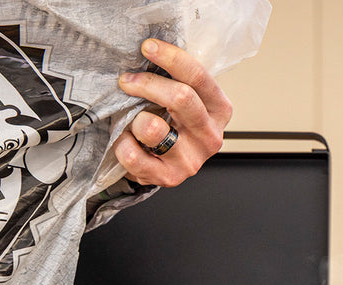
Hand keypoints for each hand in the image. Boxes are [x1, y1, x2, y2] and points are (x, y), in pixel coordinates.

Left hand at [114, 38, 232, 186]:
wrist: (167, 164)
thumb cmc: (174, 124)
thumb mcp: (185, 100)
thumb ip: (178, 80)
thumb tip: (151, 50)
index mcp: (219, 110)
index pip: (198, 77)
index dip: (170, 58)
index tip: (147, 47)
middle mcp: (210, 136)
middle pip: (180, 98)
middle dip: (147, 84)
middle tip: (127, 80)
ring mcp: (190, 161)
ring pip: (154, 128)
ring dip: (135, 118)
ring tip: (133, 121)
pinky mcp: (169, 178)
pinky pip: (134, 155)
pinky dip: (122, 143)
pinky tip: (127, 140)